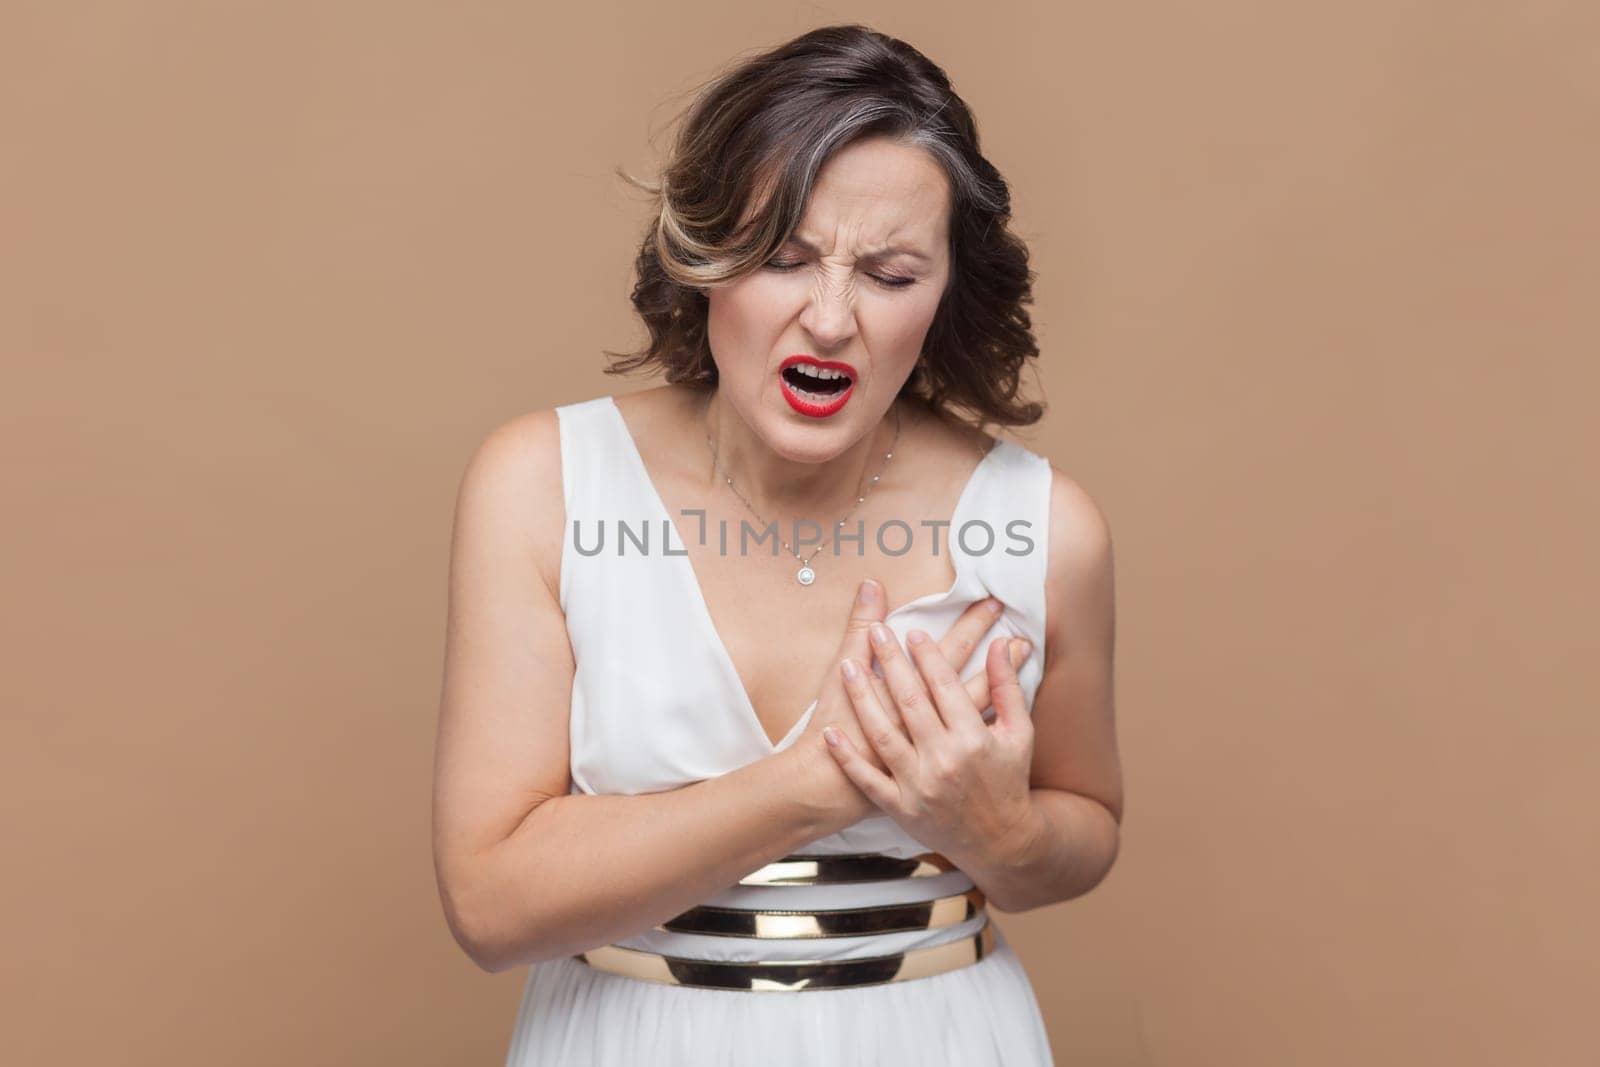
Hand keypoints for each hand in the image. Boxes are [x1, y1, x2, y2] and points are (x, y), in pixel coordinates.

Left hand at [794, 580, 1030, 834]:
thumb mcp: (1020, 734)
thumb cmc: (1010, 782)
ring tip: (848, 667)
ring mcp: (920, 786)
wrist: (1001, 843)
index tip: (912, 632)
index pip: (945, 687)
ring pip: (883, 735)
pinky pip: (868, 780)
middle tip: (877, 633)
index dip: (927, 657)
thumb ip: (1008, 687)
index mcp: (974, 739)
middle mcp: (945, 760)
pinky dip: (847, 757)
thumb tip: (1001, 644)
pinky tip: (830, 732)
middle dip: (891, 663)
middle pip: (910, 702)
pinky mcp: (901, 808)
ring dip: (862, 699)